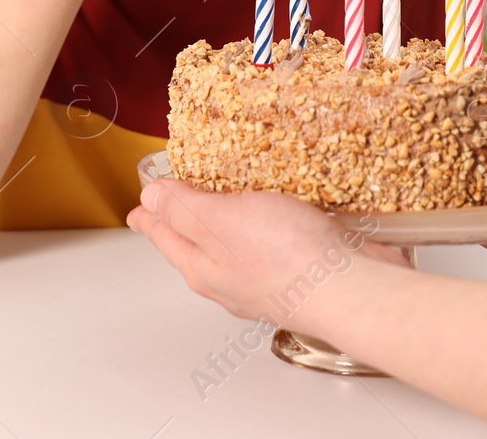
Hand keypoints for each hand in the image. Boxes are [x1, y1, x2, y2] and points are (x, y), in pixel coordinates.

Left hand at [128, 181, 405, 328]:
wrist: (348, 288)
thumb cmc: (286, 258)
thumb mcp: (220, 221)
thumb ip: (184, 209)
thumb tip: (151, 199)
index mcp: (203, 267)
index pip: (165, 236)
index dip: (150, 216)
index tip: (138, 208)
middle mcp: (231, 278)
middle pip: (197, 243)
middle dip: (186, 221)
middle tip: (176, 200)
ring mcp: (265, 279)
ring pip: (236, 245)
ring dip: (229, 220)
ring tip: (225, 200)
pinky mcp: (300, 271)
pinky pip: (272, 243)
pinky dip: (267, 224)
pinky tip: (279, 213)